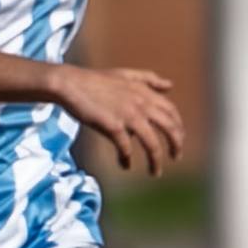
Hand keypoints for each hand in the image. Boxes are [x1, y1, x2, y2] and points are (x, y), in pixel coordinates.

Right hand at [54, 66, 185, 175]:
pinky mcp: (113, 127)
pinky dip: (127, 159)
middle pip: (169, 128)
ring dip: (156, 160)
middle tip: (175, 157)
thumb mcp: (125, 75)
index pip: (171, 111)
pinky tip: (125, 165)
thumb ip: (148, 79)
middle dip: (176, 145)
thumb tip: (170, 85)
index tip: (178, 140)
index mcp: (145, 92)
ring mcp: (128, 116)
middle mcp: (141, 104)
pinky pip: (126, 149)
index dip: (178, 127)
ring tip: (155, 172)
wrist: (69, 84)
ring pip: (152, 144)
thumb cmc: (94, 80)